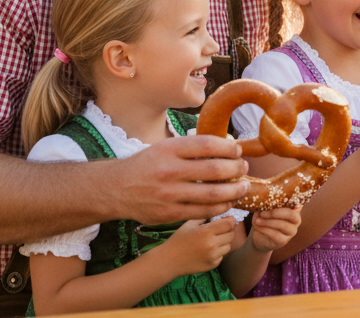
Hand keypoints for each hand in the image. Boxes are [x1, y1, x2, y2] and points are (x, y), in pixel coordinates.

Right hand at [113, 135, 249, 225]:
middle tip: (244, 168)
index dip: (229, 148)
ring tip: (244, 187)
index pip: (208, 145)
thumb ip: (192, 148)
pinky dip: (220, 207)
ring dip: (234, 191)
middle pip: (215, 170)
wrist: (116, 189)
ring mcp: (169, 194)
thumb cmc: (148, 165)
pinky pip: (203, 211)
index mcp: (169, 149)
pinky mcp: (169, 214)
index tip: (238, 151)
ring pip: (213, 194)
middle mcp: (169, 171)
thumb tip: (229, 146)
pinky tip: (228, 202)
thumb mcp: (165, 147)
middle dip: (236, 169)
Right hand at [157, 216, 237, 276]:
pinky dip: (217, 253)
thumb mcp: (190, 223)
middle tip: (216, 231)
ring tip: (210, 242)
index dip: (229, 220)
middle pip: (231, 234)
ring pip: (228, 246)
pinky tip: (206, 251)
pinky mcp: (213, 265)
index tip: (225, 220)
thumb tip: (221, 209)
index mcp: (206, 231)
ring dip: (223, 242)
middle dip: (226, 231)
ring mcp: (213, 256)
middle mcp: (212, 244)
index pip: (229, 223)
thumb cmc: (178, 240)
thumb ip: (206, 215)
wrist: (168, 261)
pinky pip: (222, 256)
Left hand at [249, 206, 301, 252]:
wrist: (260, 238)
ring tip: (257, 221)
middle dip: (275, 213)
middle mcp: (296, 220)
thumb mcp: (265, 212)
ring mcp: (291, 231)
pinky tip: (258, 227)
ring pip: (282, 225)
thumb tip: (261, 205)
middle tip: (262, 213)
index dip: (294, 201)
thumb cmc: (265, 220)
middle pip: (291, 214)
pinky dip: (265, 230)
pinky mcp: (284, 241)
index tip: (283, 199)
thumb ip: (265, 208)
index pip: (298, 204)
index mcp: (294, 209)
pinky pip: (275, 234)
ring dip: (267, 222)